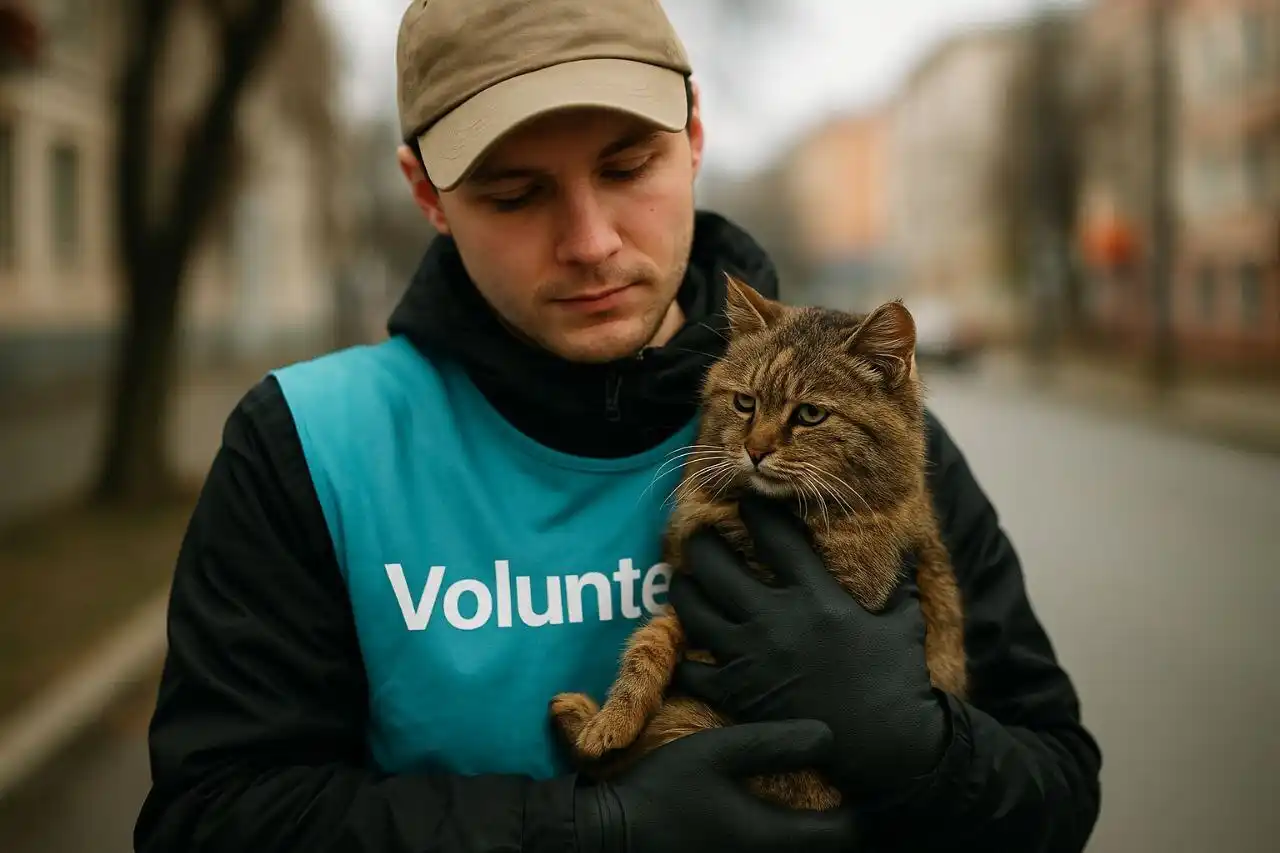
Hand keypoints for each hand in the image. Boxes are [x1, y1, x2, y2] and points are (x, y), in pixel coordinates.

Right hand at [573, 719, 858, 852]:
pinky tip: (774, 817)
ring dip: (812, 831)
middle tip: (844, 790)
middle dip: (841, 823)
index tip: (863, 780)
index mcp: (776, 838)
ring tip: (814, 801)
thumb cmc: (666, 791)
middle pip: (826, 850)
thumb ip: (774, 743)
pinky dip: (787, 839)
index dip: (863, 808)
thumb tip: (830, 735)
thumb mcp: (719, 753)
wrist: (611, 836)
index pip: (846, 835)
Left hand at [668, 494, 949, 802]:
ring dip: (683, 589)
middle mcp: (774, 619)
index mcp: (815, 595)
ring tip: (683, 580)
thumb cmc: (899, 683)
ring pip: (692, 609)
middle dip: (702, 543)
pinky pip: (691, 669)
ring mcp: (750, 656)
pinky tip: (681, 647)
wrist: (885, 747)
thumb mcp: (905, 624)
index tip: (746, 499)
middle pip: (715, 565)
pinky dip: (682, 657)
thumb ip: (899, 588)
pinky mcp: (736, 693)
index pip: (775, 536)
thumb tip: (906, 562)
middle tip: (699, 537)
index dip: (756, 511)